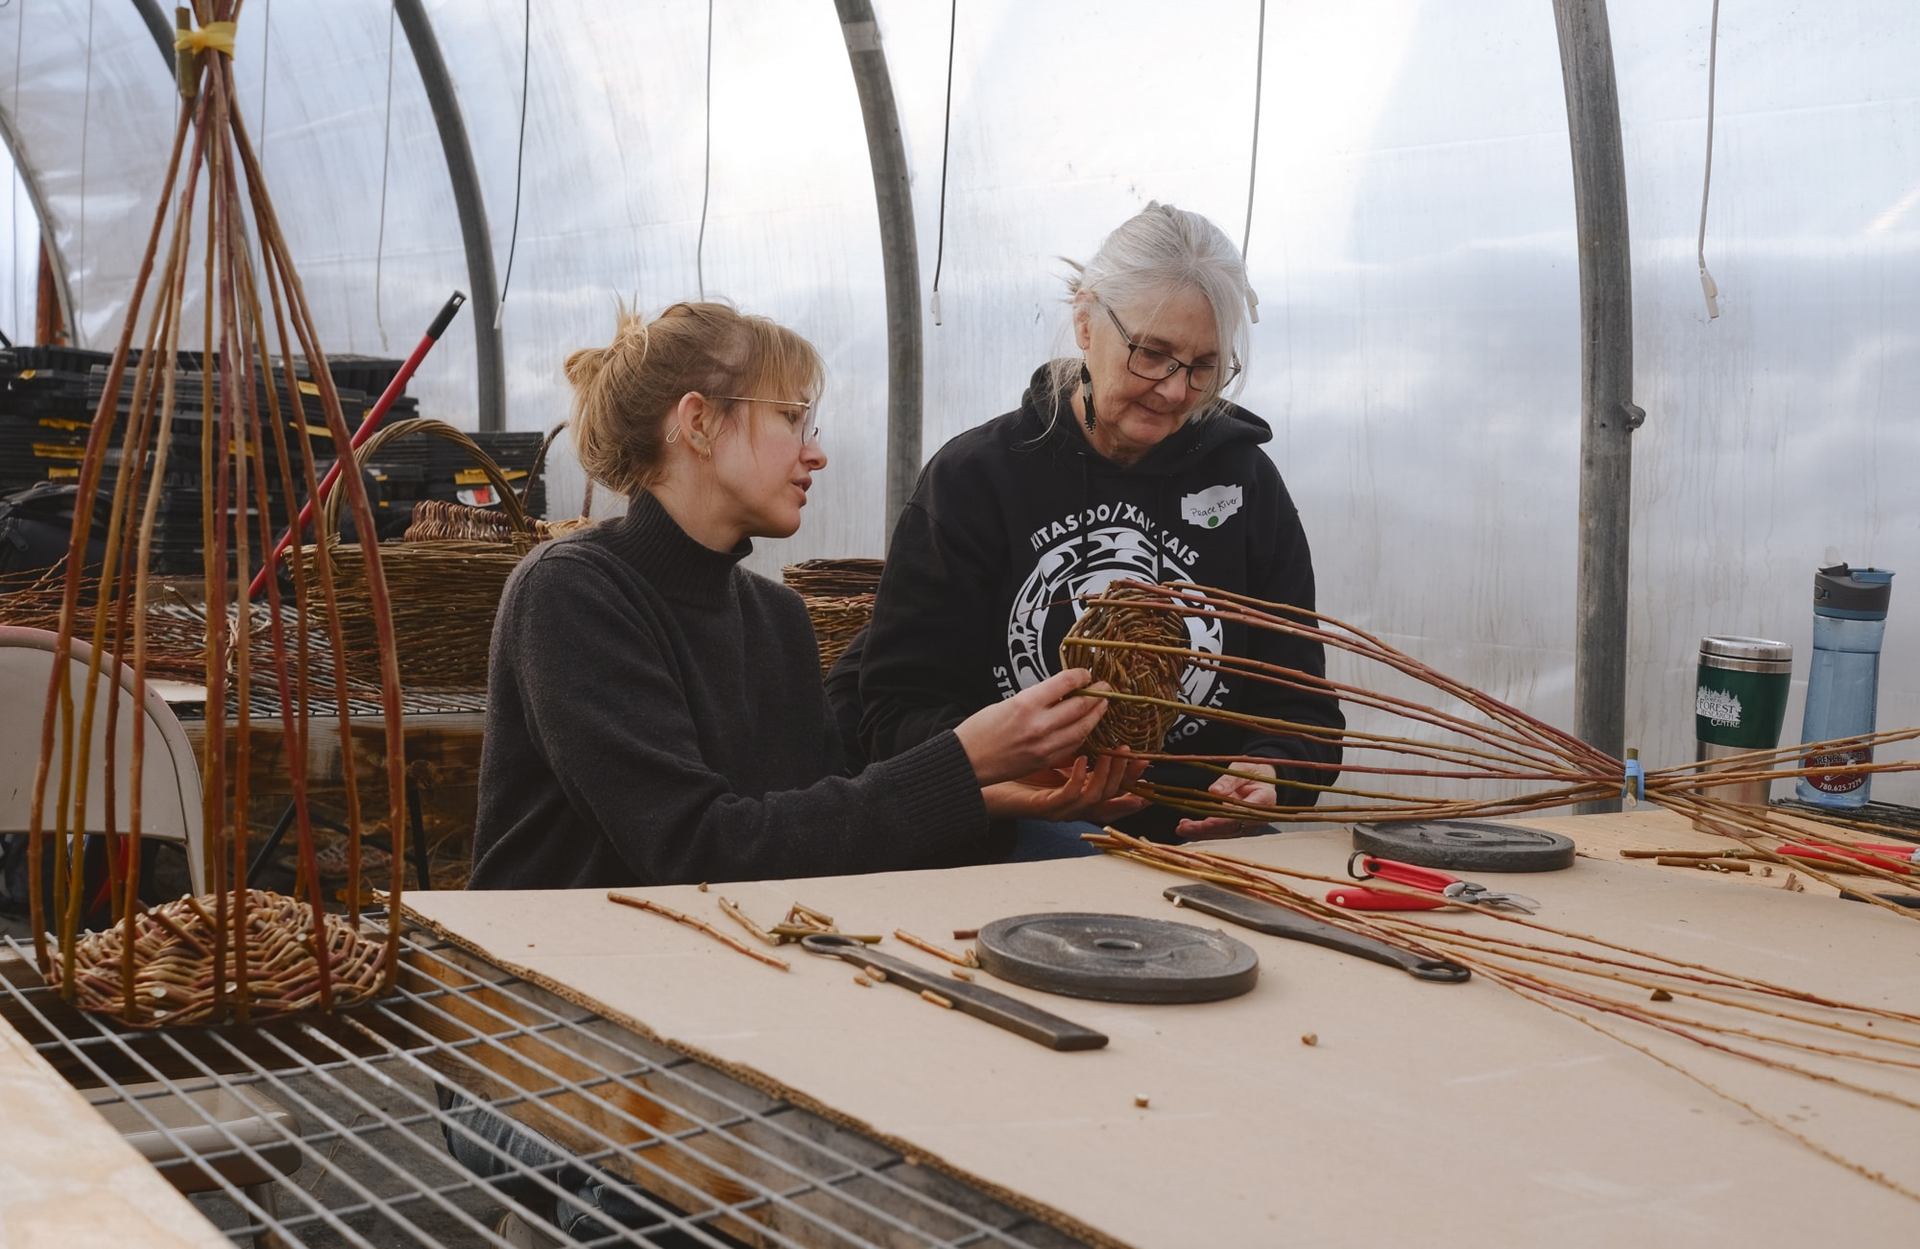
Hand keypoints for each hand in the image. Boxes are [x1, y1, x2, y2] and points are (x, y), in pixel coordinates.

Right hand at [954, 668, 1109, 785]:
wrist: (966, 760)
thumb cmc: (980, 729)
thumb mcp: (1007, 703)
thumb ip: (1036, 698)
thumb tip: (1061, 692)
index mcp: (1026, 703)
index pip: (1066, 683)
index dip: (1081, 675)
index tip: (1086, 673)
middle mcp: (1039, 724)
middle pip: (1081, 706)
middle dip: (1098, 694)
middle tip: (1106, 687)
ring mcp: (1045, 745)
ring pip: (1082, 728)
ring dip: (1096, 715)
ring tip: (1103, 706)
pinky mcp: (1045, 760)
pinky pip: (1073, 745)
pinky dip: (1083, 734)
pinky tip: (1087, 726)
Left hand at [981, 751, 1149, 821]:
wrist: (977, 780)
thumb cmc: (1008, 764)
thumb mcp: (1044, 749)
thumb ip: (1066, 740)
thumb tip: (1086, 711)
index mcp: (1074, 789)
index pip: (1111, 786)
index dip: (1130, 775)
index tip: (1145, 758)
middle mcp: (1071, 802)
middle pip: (1111, 793)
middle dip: (1129, 776)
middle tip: (1140, 756)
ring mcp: (1058, 806)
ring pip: (1096, 797)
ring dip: (1109, 775)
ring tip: (1113, 751)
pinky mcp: (1043, 806)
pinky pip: (1068, 797)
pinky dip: (1079, 779)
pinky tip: (1081, 760)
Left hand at [1175, 762, 1277, 840]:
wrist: (1262, 776)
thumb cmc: (1253, 770)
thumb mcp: (1241, 768)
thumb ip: (1229, 780)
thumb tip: (1214, 791)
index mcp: (1264, 800)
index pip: (1241, 815)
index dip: (1222, 820)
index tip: (1205, 821)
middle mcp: (1257, 817)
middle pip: (1230, 828)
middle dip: (1205, 830)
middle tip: (1183, 827)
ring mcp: (1248, 824)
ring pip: (1223, 833)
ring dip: (1201, 832)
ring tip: (1181, 828)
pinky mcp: (1238, 826)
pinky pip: (1221, 831)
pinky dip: (1204, 830)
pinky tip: (1188, 827)